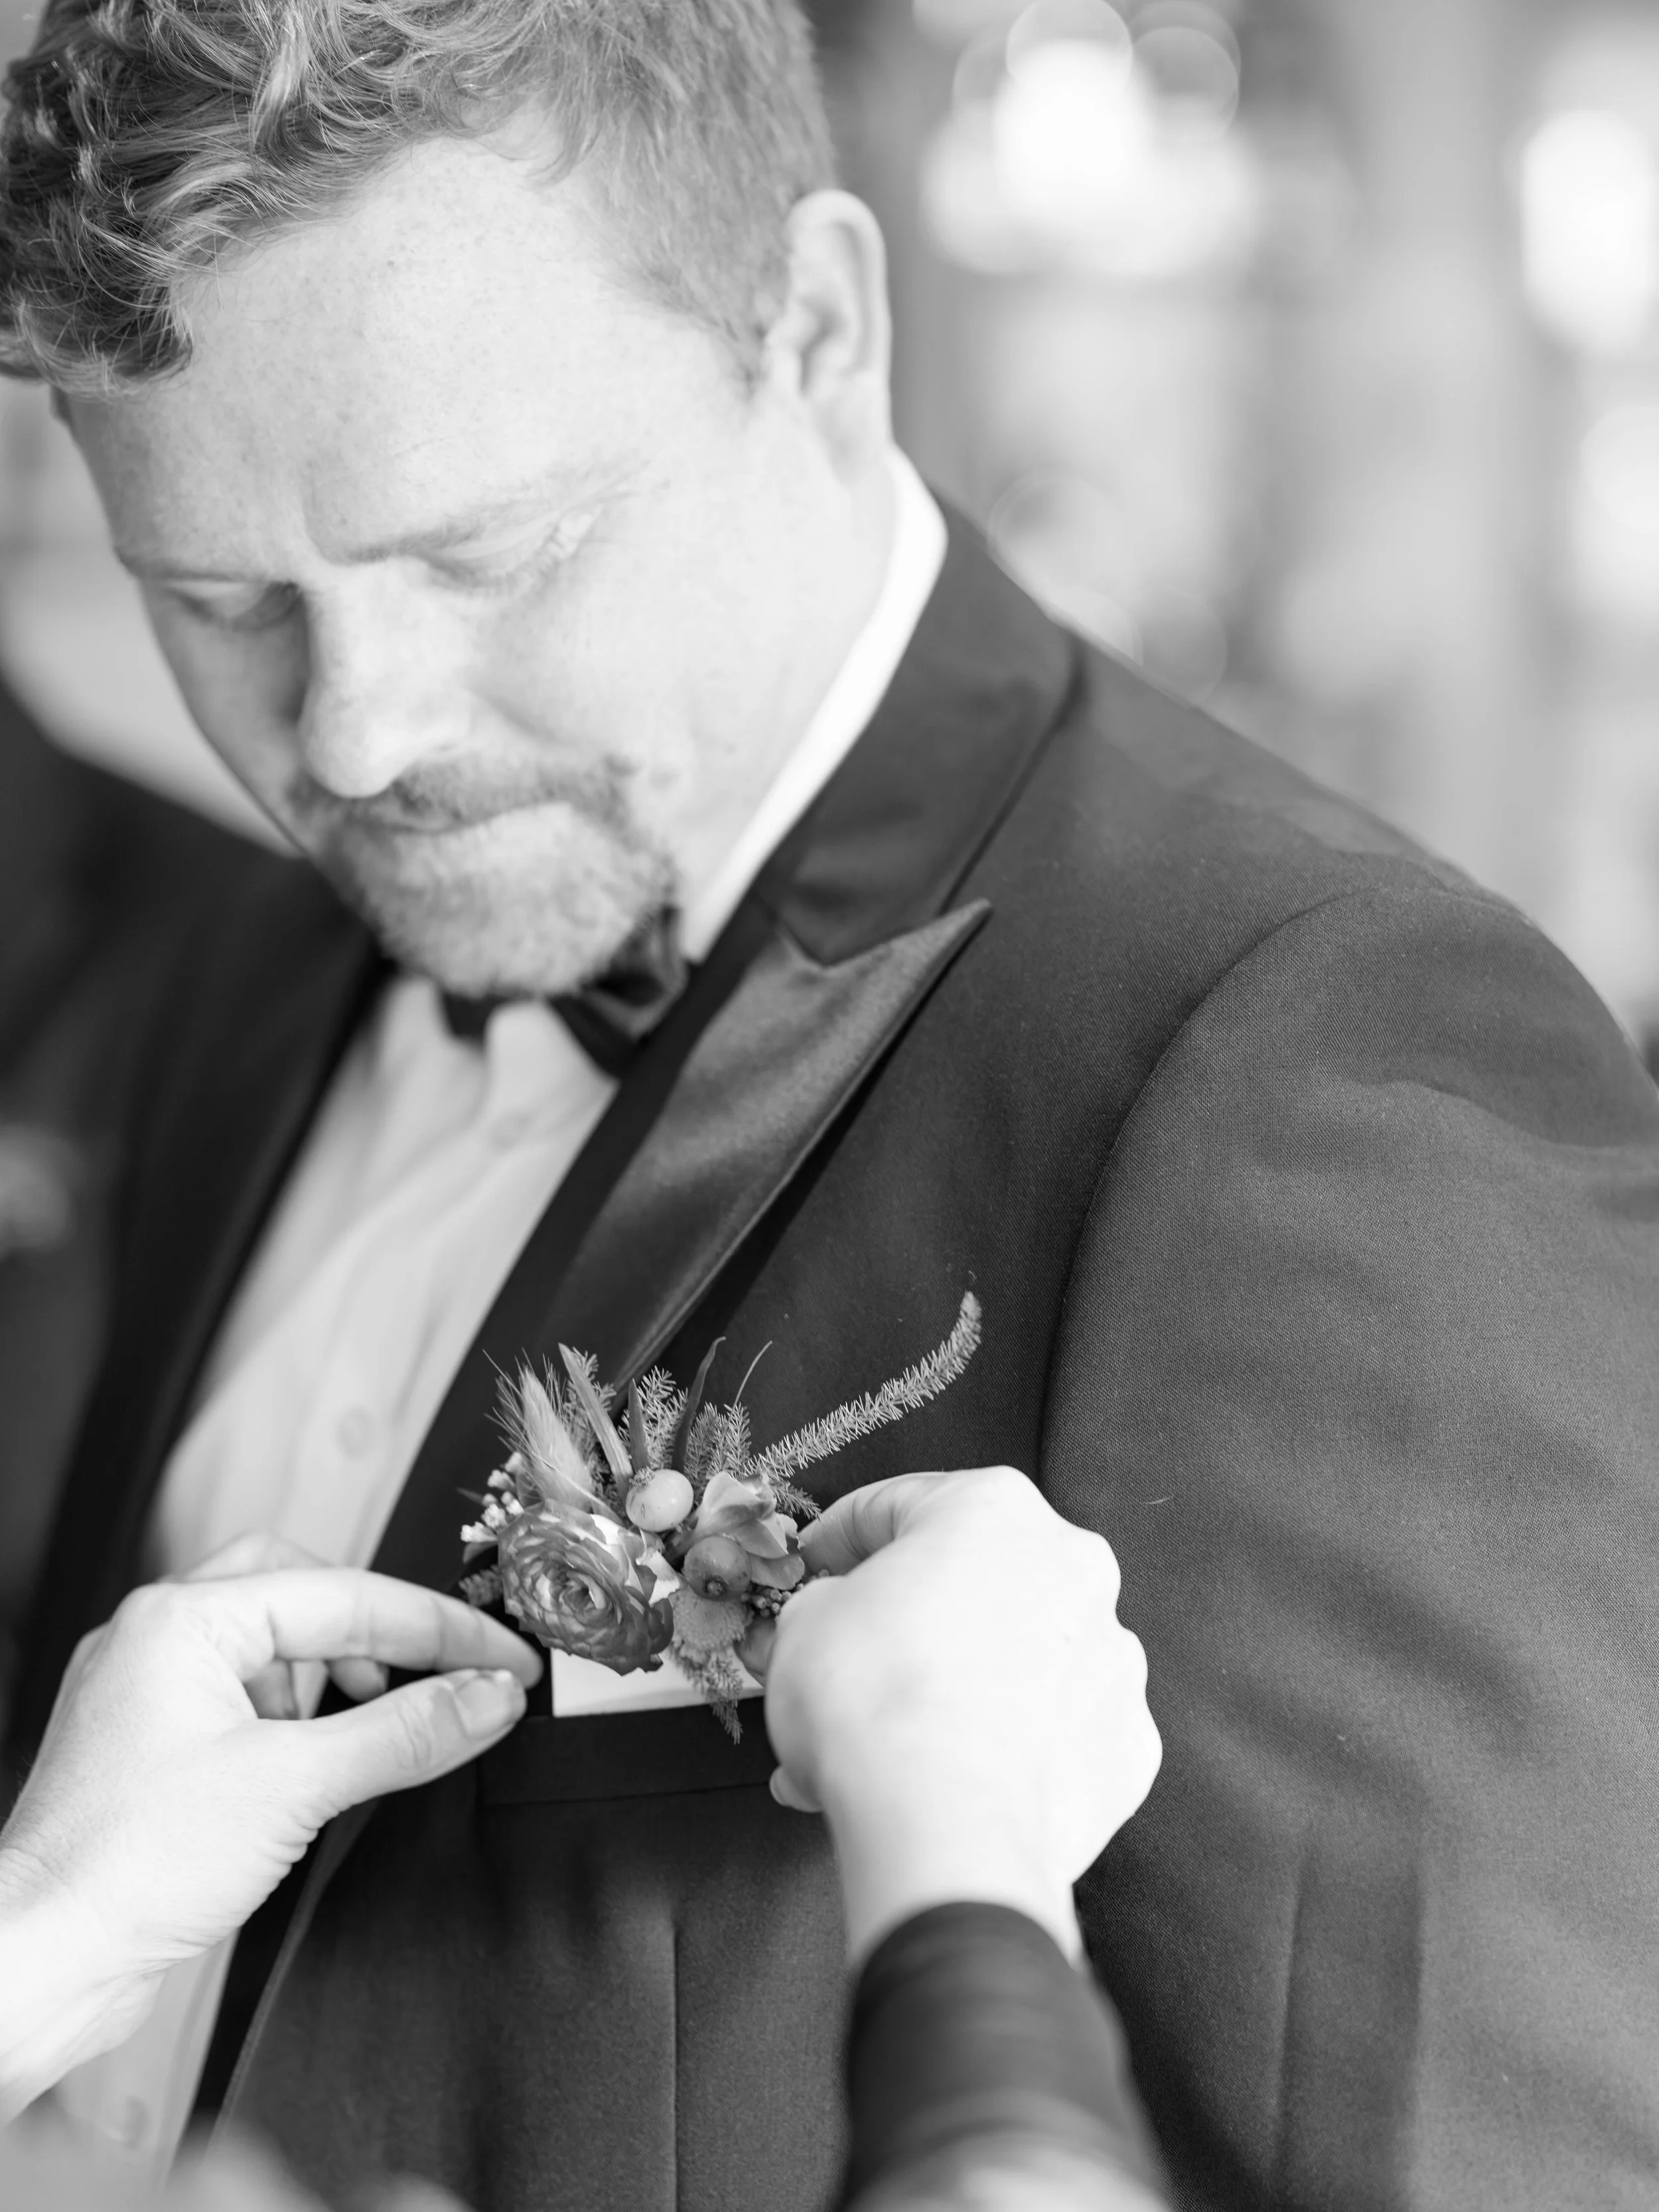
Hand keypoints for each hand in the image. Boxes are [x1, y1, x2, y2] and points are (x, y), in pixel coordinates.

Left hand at [0, 1568, 540, 2113]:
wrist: (44, 1959)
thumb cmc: (127, 1868)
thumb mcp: (297, 1786)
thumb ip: (407, 1731)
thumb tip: (488, 1694)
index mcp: (182, 1619)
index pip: (346, 1596)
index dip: (441, 1630)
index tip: (505, 1659)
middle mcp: (157, 1637)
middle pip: (300, 1587)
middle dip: (373, 1630)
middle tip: (433, 1671)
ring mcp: (148, 1690)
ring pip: (269, 1640)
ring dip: (331, 1674)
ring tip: (360, 1732)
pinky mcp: (151, 1744)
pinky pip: (243, 1694)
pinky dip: (293, 1716)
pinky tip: (311, 1765)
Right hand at [752, 1467, 1159, 1961]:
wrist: (946, 1830)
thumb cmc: (873, 1701)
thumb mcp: (802, 1623)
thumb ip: (824, 1603)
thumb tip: (834, 1620)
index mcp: (994, 1508)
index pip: (899, 1503)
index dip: (840, 1537)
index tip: (814, 1567)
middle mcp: (1072, 1567)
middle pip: (974, 1579)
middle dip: (911, 1618)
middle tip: (853, 1659)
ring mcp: (1113, 1659)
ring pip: (1024, 1657)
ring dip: (967, 1683)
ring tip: (899, 1740)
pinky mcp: (1128, 1744)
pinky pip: (1061, 1731)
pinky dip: (1017, 1747)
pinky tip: (962, 1778)